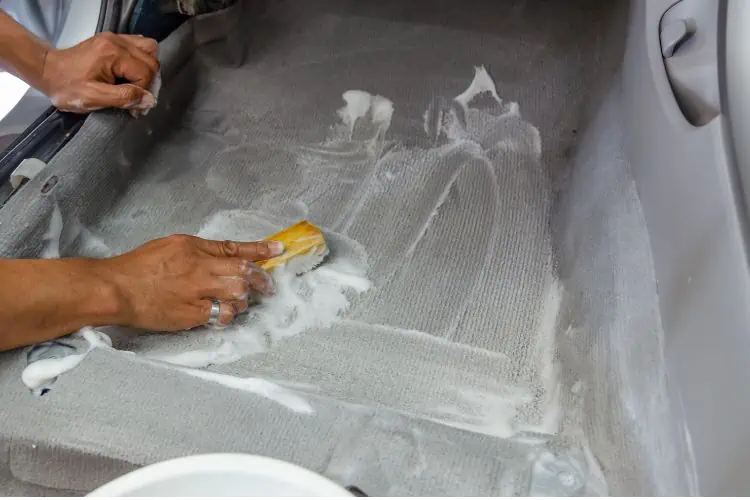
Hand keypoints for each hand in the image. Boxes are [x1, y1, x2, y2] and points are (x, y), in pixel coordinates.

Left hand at [40, 32, 158, 113]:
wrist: (48, 71)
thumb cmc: (67, 87)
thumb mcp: (93, 98)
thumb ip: (123, 98)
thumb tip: (148, 99)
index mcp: (113, 54)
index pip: (145, 72)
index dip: (143, 92)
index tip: (133, 107)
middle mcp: (117, 41)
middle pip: (151, 61)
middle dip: (148, 82)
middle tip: (136, 98)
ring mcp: (115, 38)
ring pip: (149, 50)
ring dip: (147, 69)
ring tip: (136, 84)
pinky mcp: (112, 41)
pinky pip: (139, 46)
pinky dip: (140, 61)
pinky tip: (131, 74)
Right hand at [104, 234, 283, 330]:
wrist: (116, 289)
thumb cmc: (139, 266)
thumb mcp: (172, 245)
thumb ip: (201, 249)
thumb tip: (226, 253)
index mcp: (194, 248)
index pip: (235, 248)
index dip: (260, 249)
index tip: (278, 249)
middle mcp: (198, 268)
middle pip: (242, 272)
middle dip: (260, 279)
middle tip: (267, 285)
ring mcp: (196, 292)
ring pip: (237, 294)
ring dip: (244, 298)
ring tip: (241, 300)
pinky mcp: (190, 314)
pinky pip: (221, 315)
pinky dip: (228, 314)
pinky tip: (226, 313)